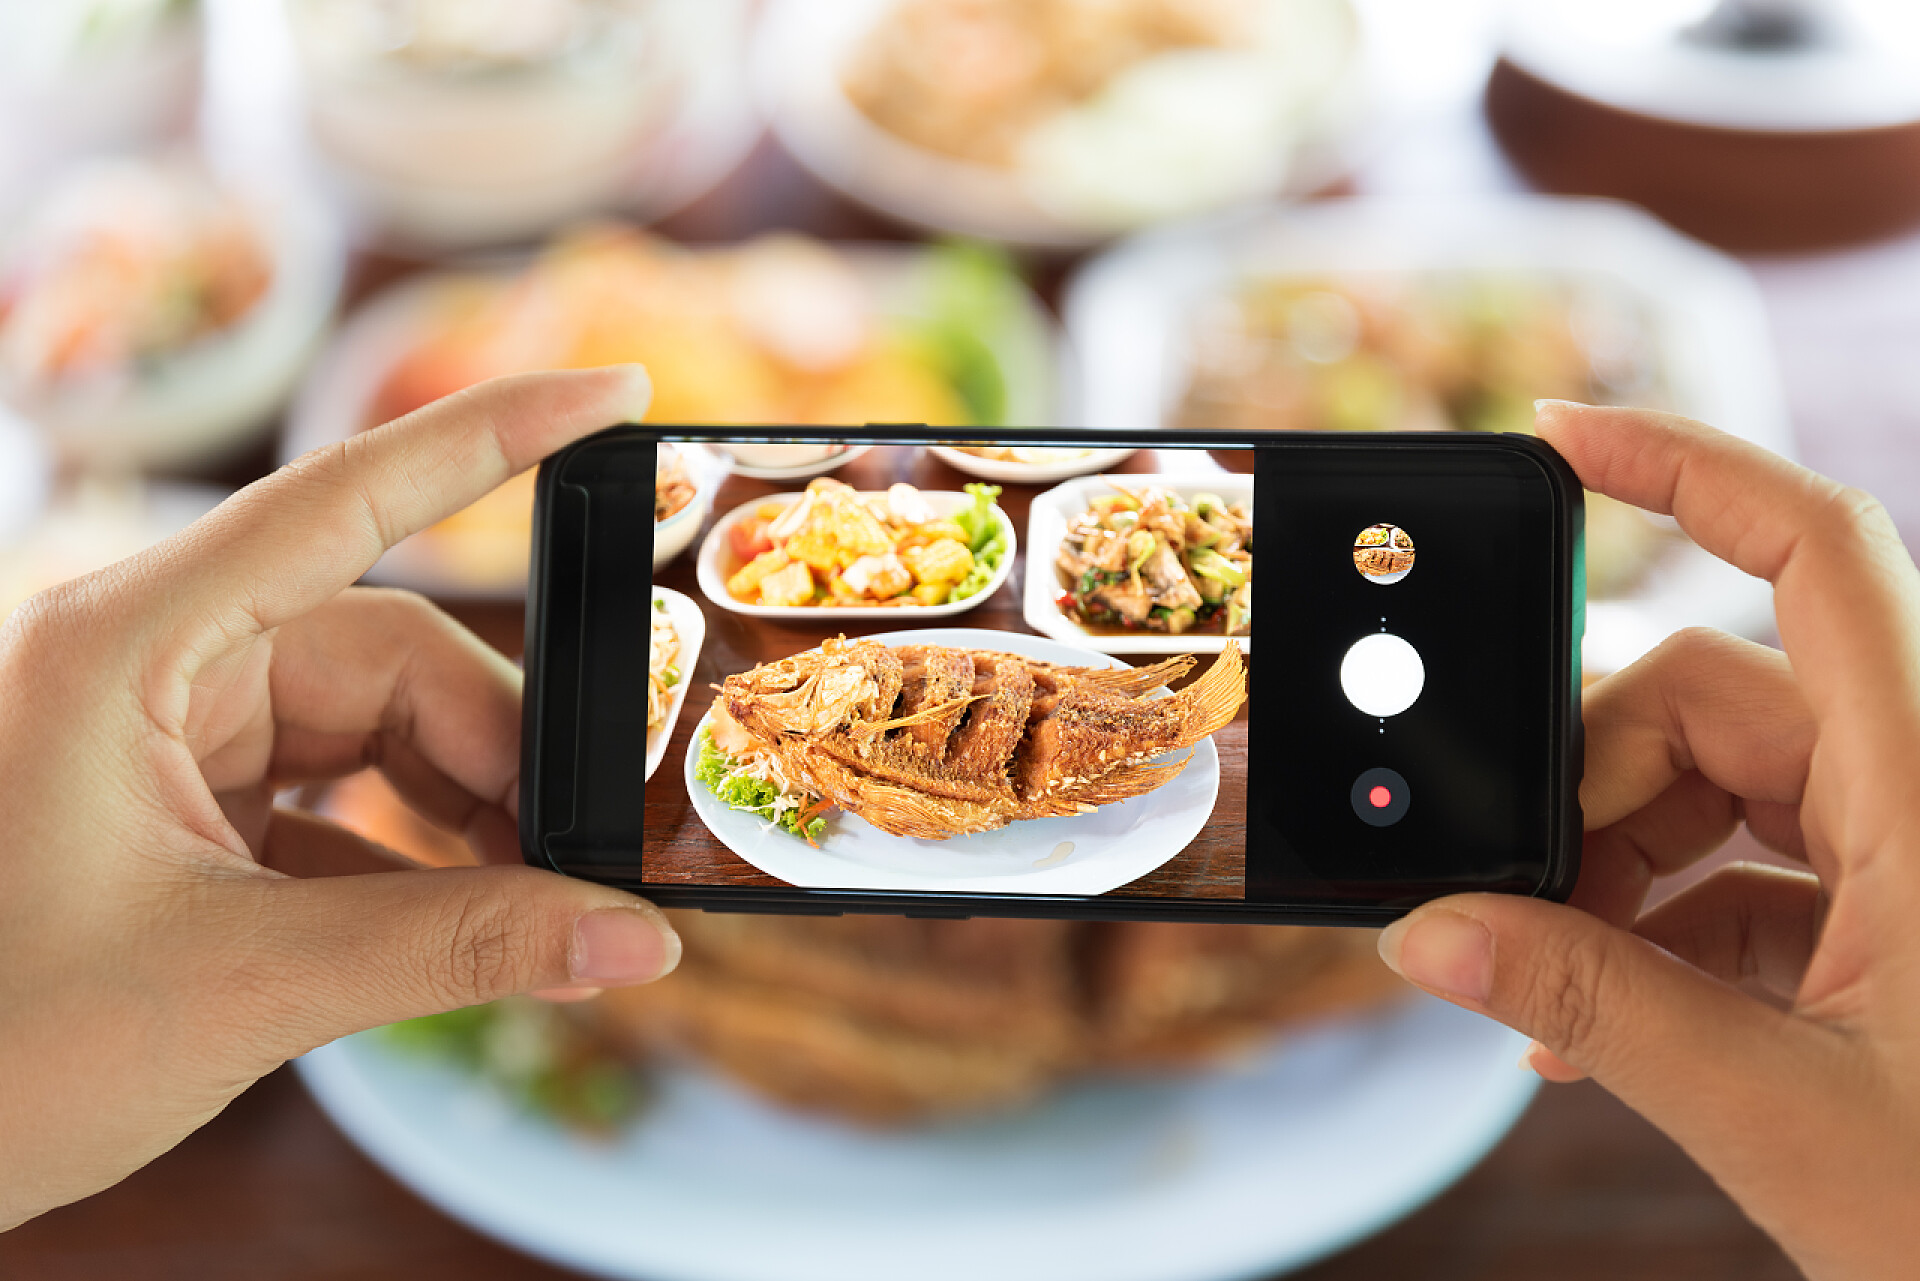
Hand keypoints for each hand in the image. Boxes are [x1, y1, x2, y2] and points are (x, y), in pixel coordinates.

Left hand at [0, 368, 680, 1229]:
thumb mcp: (243, 987)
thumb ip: (459, 948)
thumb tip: (634, 938)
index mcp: (125, 646)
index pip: (343, 500)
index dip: (490, 437)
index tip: (611, 392)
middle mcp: (147, 660)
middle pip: (387, 653)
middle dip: (496, 753)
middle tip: (579, 855)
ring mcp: (164, 731)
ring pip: (373, 723)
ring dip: (461, 807)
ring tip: (526, 901)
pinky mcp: (179, 801)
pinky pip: (336, 791)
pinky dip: (409, 852)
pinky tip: (460, 915)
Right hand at [1377, 402, 1919, 1278]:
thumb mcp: (1780, 1114)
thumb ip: (1595, 1009)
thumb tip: (1429, 935)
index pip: (1819, 552)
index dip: (1689, 463)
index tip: (1556, 435)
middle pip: (1715, 693)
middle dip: (1592, 785)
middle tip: (1520, 902)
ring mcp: (1907, 858)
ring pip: (1717, 784)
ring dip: (1613, 871)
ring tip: (1559, 996)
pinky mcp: (1888, 920)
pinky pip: (1740, 872)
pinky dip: (1656, 927)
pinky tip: (1594, 1025)